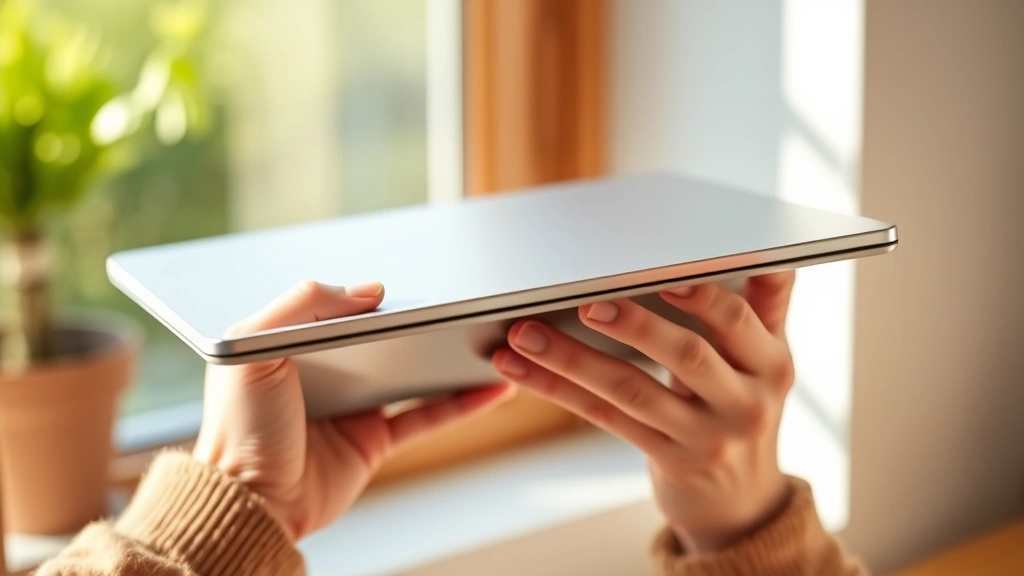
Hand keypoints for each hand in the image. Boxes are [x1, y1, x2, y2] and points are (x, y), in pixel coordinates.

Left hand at [193, 281, 512, 541]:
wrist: (252, 503)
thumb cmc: (240, 428)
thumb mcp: (255, 349)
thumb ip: (302, 306)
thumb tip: (369, 291)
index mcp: (294, 345)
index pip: (341, 310)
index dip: (371, 299)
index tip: (405, 289)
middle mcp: (327, 373)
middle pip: (384, 339)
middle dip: (420, 324)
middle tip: (458, 307)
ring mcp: (354, 408)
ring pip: (413, 375)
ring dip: (449, 360)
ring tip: (487, 340)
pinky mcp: (375, 441)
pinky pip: (426, 417)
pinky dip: (461, 405)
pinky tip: (491, 390)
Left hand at [492, 272, 795, 552]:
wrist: (743, 500)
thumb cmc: (741, 406)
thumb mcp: (764, 360)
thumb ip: (762, 306)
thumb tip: (767, 249)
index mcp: (771, 361)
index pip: (738, 318)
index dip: (702, 295)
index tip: (664, 271)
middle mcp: (745, 400)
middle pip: (686, 355)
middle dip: (635, 325)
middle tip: (589, 302)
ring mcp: (707, 435)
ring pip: (632, 390)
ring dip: (573, 358)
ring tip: (525, 334)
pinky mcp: (670, 460)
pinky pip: (607, 416)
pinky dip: (560, 389)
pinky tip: (522, 369)